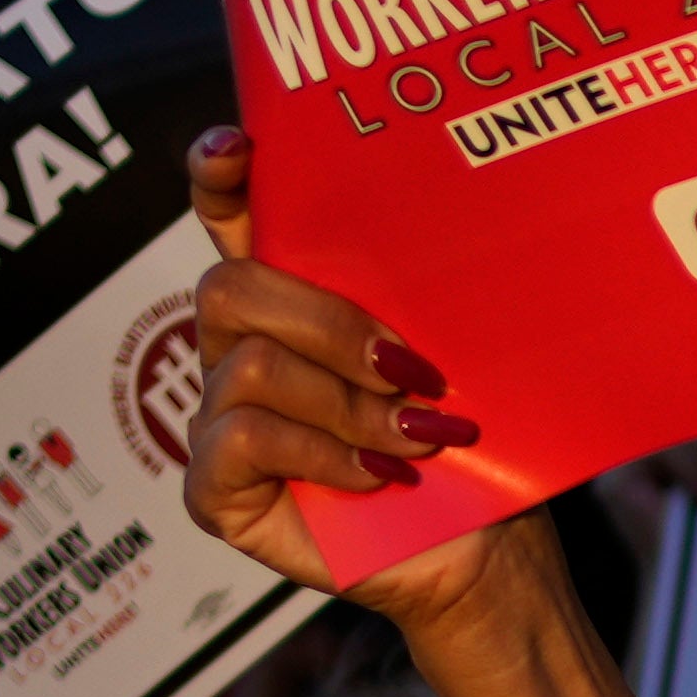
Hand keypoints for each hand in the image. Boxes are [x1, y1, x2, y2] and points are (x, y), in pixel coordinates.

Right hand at [170, 128, 498, 608]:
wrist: (483, 545)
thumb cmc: (463, 441)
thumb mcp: (445, 348)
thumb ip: (406, 291)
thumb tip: (418, 223)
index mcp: (291, 296)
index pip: (231, 217)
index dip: (219, 177)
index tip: (238, 150)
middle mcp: (240, 347)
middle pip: (232, 287)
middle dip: (331, 325)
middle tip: (409, 371)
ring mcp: (218, 417)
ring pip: (250, 367)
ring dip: (345, 404)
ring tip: (411, 438)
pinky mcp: (214, 489)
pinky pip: (240, 437)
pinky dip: (318, 453)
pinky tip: (373, 475)